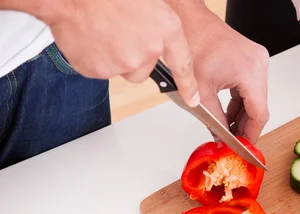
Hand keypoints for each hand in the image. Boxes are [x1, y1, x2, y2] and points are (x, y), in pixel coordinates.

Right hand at [39, 0, 198, 107]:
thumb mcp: (149, 1)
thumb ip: (158, 24)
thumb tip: (159, 39)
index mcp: (166, 29)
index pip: (183, 65)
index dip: (188, 86)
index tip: (192, 99)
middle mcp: (148, 50)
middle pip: (144, 70)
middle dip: (132, 56)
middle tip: (117, 31)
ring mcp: (123, 63)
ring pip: (122, 70)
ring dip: (114, 57)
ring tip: (102, 31)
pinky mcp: (99, 70)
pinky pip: (99, 70)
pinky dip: (93, 58)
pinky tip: (89, 36)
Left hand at [171, 4, 269, 143]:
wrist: (185, 20)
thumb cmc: (190, 44)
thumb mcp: (201, 93)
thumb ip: (214, 121)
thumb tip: (221, 139)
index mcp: (251, 71)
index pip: (259, 113)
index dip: (252, 135)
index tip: (245, 148)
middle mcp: (259, 64)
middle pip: (259, 106)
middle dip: (245, 126)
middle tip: (233, 143)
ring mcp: (257, 59)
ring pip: (255, 98)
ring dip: (241, 115)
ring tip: (227, 131)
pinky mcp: (250, 58)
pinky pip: (250, 87)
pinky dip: (239, 101)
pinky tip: (228, 114)